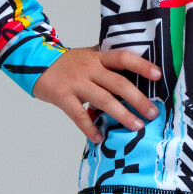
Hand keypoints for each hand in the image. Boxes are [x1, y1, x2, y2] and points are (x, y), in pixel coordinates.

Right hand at [33, 47, 161, 142]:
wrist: (34, 62)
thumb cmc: (67, 62)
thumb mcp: (88, 55)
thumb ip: (107, 61)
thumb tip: (135, 71)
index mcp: (97, 57)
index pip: (123, 58)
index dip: (141, 65)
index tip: (158, 75)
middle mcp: (89, 69)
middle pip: (117, 83)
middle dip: (137, 99)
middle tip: (153, 113)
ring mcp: (75, 83)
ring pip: (103, 100)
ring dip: (121, 115)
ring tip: (136, 126)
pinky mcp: (63, 97)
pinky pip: (79, 115)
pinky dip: (89, 128)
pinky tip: (99, 138)